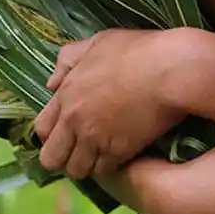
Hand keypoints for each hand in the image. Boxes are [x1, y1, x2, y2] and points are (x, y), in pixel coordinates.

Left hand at [33, 28, 194, 178]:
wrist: (173, 70)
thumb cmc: (140, 50)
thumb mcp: (100, 41)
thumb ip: (70, 58)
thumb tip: (52, 83)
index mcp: (68, 92)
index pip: (41, 128)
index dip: (52, 134)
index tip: (66, 133)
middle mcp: (75, 120)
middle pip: (51, 158)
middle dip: (63, 156)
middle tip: (80, 149)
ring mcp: (96, 139)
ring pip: (77, 170)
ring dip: (87, 164)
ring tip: (101, 153)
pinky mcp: (119, 153)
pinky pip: (104, 172)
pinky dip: (109, 167)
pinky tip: (120, 154)